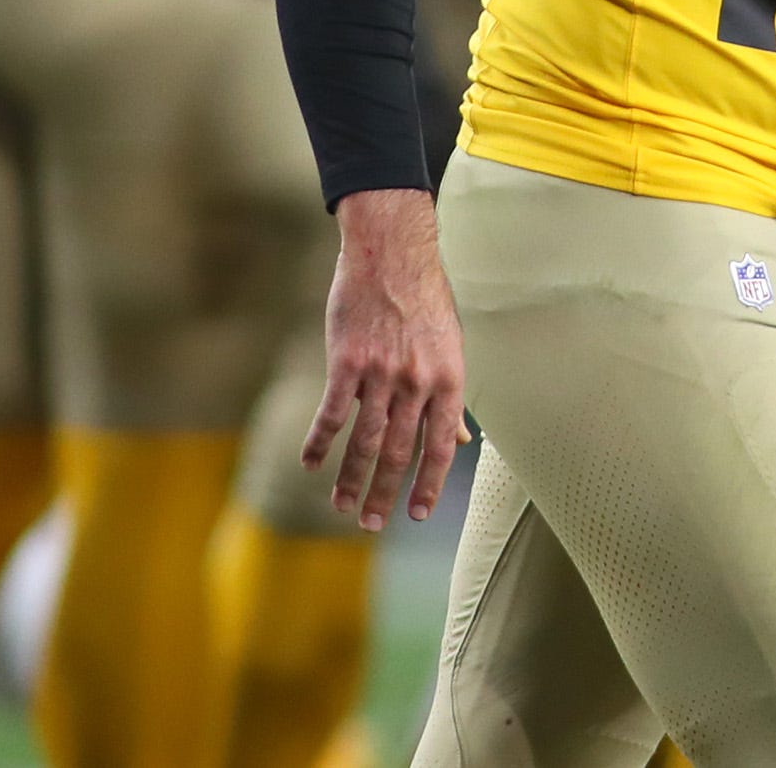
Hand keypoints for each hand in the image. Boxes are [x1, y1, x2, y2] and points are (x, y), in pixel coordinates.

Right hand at [300, 188, 470, 528]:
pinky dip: (320, 442)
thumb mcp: (450, 345)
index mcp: (448, 380)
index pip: (441, 446)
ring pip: (365, 440)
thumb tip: (464, 440)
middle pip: (400, 452)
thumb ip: (449, 397)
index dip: (429, 483)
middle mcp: (417, 382)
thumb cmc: (424, 298)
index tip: (417, 514)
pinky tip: (310, 463)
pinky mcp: (347, 361)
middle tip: (370, 523)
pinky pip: (331, 412)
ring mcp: (381, 373)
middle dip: (384, 493)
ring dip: (351, 478)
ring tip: (341, 506)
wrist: (391, 253)